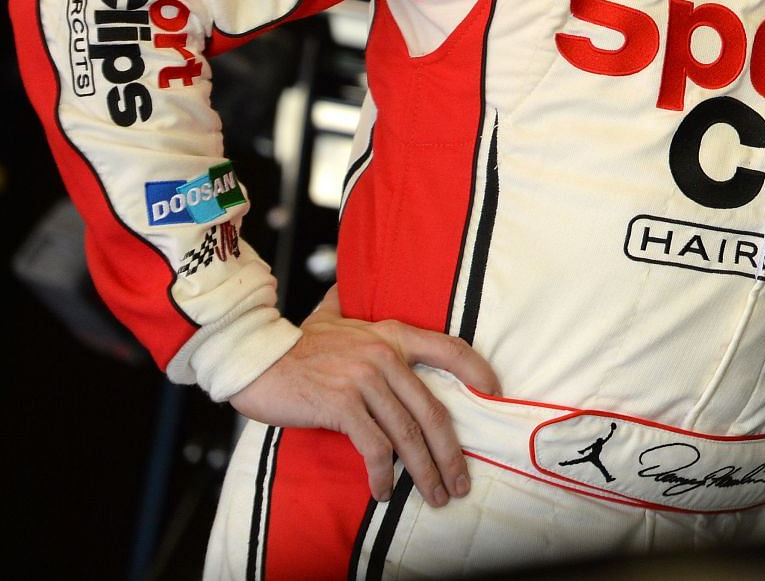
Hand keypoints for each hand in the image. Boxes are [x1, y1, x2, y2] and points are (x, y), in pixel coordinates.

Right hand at [229, 286, 501, 507]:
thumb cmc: (294, 344)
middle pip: (432, 411)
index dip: (477, 371)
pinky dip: (382, 474)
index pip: (449, 349)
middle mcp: (384, 356)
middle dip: (451, 453)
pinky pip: (374, 446)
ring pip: (408, 433)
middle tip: (460, 482)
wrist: (254, 358)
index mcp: (391, 334)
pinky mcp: (342, 405)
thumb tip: (347, 286)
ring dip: (424, 472)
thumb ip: (348, 305)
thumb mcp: (331, 316)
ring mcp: (364, 380)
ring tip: (435, 495)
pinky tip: (383, 492)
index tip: (495, 394)